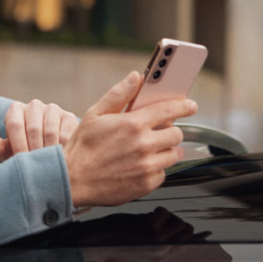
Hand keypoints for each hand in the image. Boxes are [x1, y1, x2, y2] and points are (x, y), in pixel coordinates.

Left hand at [0, 100, 78, 160]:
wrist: (49, 150)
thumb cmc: (24, 150)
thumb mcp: (12, 151)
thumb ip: (2, 148)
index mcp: (15, 110)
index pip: (15, 125)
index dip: (18, 145)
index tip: (22, 160)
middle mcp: (34, 106)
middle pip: (33, 129)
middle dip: (34, 150)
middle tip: (36, 168)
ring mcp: (53, 109)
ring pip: (50, 131)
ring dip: (48, 151)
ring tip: (47, 167)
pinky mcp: (69, 117)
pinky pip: (66, 134)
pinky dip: (63, 149)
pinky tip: (61, 161)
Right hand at [63, 71, 197, 206]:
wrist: (72, 180)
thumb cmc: (81, 148)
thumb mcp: (95, 114)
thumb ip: (118, 94)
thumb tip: (135, 77)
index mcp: (133, 124)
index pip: (170, 110)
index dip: (184, 106)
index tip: (190, 106)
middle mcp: (144, 145)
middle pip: (176, 134)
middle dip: (169, 131)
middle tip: (156, 133)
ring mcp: (147, 166)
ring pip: (173, 155)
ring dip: (164, 151)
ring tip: (147, 151)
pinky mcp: (146, 184)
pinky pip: (163, 174)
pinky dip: (155, 169)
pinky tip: (139, 166)